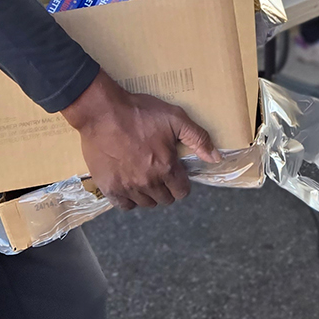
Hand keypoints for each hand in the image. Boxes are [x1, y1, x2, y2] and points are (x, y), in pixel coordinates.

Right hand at [61, 70, 218, 209]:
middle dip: (166, 187)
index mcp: (166, 167)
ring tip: (144, 176)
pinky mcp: (109, 187)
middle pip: (165, 199)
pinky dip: (129, 199)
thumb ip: (198, 139)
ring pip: (146, 203)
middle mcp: (148, 182)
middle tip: (159, 171)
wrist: (102, 112)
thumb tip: (216, 158)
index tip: (175, 171)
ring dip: (149, 194)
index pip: (182, 191)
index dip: (181, 182)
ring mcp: (127, 187)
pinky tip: (129, 186)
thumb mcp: (175, 118)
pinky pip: (124, 206)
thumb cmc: (139, 113)